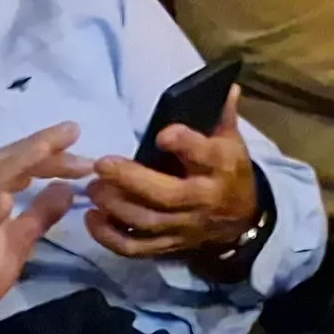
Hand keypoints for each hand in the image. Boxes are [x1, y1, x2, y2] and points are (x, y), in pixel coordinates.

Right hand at [0, 126, 86, 333]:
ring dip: (13, 170)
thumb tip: (68, 186)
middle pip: (0, 166)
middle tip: (72, 133)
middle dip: (35, 147)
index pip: (16, 164)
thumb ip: (41, 213)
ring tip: (44, 152)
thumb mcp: (19, 239)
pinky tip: (3, 204)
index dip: (44, 147)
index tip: (75, 134)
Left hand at [85, 85, 263, 260]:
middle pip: (166, 195)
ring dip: (114, 205)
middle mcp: (202, 200)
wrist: (241, 223)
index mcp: (221, 168)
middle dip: (131, 180)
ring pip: (145, 221)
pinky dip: (109, 237)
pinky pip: (135, 247)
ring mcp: (183, 227)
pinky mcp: (167, 247)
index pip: (207, 156)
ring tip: (94, 187)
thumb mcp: (233, 143)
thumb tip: (224, 85)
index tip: (162, 135)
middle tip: (101, 164)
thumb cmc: (229, 174)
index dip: (185, 144)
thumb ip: (221, 116)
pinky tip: (92, 218)